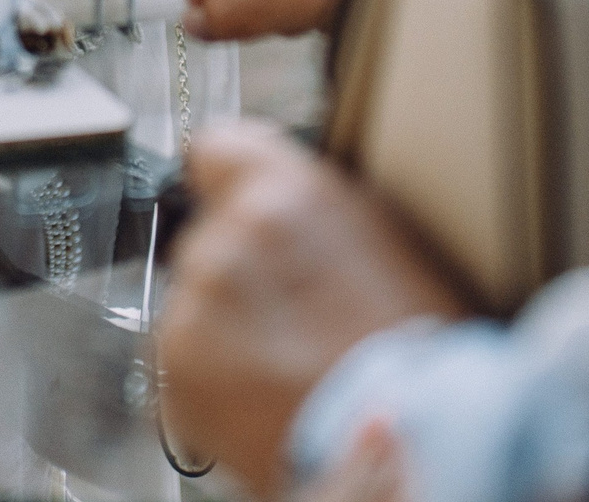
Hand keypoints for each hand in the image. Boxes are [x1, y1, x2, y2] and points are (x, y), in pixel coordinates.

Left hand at [159, 122, 462, 498]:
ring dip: (225, 322)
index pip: (218, 147)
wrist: (408, 440)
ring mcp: (196, 307)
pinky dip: (212, 372)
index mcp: (284, 195)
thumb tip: (281, 197)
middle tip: (293, 311)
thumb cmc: (412, 350)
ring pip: (195, 297)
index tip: (241, 202)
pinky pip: (182, 355)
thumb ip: (313, 206)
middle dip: (239, 266)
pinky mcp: (176, 367)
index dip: (233, 180)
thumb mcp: (382, 240)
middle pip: (208, 234)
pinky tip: (264, 391)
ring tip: (286, 361)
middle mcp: (228, 242)